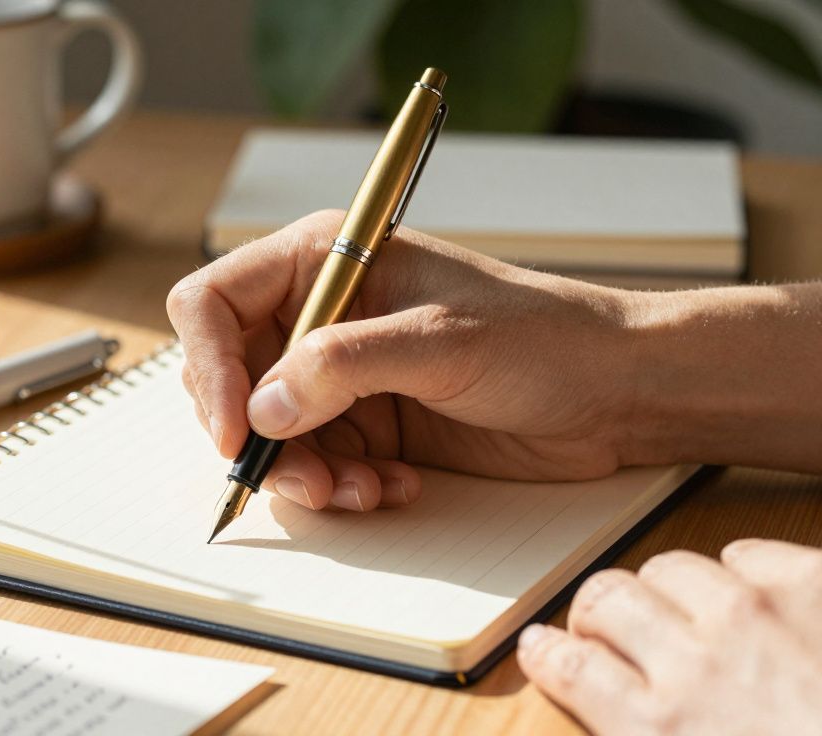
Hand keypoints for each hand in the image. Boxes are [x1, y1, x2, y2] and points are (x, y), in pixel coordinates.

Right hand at [167, 210, 643, 510]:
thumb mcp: (440, 342)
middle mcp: (319, 314)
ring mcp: (339, 373)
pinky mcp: (364, 421)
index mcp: (324, 260)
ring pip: (268, 433)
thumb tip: (262, 407)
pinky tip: (390, 486)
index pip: (213, 302)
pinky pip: (314, 462)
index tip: (237, 428)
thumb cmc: (543, 337)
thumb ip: (342, 365)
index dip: (210, 366)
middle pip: (230, 377)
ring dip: (303, 473)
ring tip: (359, 490)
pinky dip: (339, 485)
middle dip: (257, 436)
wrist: (613, 392)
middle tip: (303, 476)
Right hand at [518, 540, 821, 734]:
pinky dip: (743, 572)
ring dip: (667, 590)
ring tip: (688, 613)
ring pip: (669, 566)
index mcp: (656, 729)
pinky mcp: (815, 587)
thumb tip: (626, 716)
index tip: (546, 649)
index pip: (563, 663)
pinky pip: (747, 553)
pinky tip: (754, 598)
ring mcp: (757, 616)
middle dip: (599, 613)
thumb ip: (646, 735)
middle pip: (604, 598)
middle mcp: (694, 661)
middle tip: (612, 631)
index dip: (545, 651)